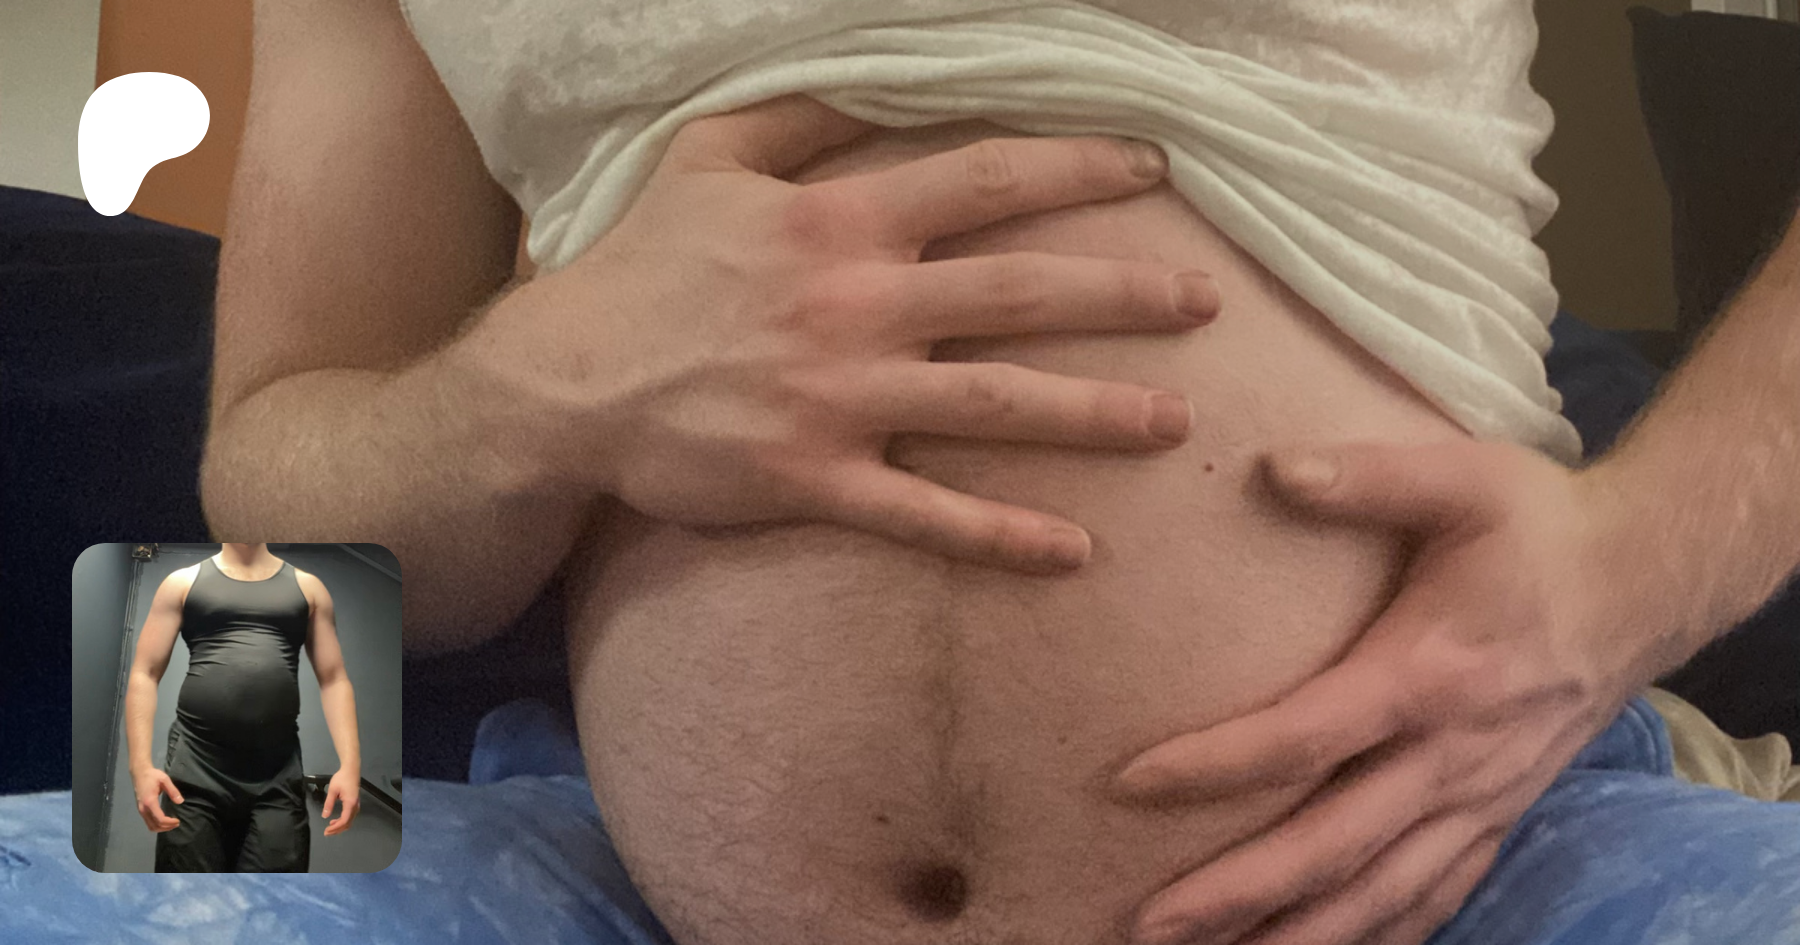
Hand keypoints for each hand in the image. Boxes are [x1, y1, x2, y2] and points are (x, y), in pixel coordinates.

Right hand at [132, 767, 182, 832]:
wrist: (139, 773)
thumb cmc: (152, 776)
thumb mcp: (165, 780)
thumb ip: (173, 791)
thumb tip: (180, 801)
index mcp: (150, 802)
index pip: (160, 819)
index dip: (170, 823)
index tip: (178, 820)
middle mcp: (143, 809)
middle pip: (154, 825)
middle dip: (167, 827)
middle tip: (177, 823)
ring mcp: (141, 810)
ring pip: (150, 826)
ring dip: (161, 828)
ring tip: (172, 824)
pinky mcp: (141, 810)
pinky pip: (148, 822)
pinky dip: (156, 825)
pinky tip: (164, 821)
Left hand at [322, 769, 361, 835]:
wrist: (351, 770)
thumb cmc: (341, 779)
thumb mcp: (332, 791)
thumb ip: (328, 804)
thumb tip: (325, 816)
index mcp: (350, 804)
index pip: (344, 821)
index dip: (335, 828)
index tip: (326, 830)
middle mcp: (355, 806)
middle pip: (348, 823)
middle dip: (337, 830)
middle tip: (326, 832)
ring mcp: (356, 805)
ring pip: (350, 821)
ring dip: (340, 826)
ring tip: (329, 827)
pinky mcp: (355, 803)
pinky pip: (350, 816)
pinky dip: (343, 821)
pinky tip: (335, 820)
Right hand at [461, 93, 1220, 574]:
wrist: (563, 385)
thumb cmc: (641, 268)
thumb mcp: (706, 161)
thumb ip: (801, 118)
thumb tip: (880, 79)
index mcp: (838, 223)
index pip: (984, 181)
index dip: (1077, 169)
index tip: (1151, 170)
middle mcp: (856, 306)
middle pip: (1020, 293)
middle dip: (1124, 295)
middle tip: (1205, 303)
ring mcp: (840, 399)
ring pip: (995, 405)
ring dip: (1094, 414)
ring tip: (1176, 423)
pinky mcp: (815, 480)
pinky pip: (925, 515)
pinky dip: (1000, 537)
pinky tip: (1074, 553)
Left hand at [1109, 439, 1660, 944]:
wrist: (1649, 580)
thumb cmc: (1543, 526)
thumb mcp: (1463, 479)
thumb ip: (1368, 477)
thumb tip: (1271, 467)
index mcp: (1429, 673)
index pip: (1307, 736)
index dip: (1216, 764)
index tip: (1130, 782)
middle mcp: (1453, 755)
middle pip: (1332, 844)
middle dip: (1237, 892)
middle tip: (1147, 923)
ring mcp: (1481, 798)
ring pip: (1381, 893)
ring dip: (1296, 934)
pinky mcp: (1499, 815)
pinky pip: (1434, 896)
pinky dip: (1376, 934)